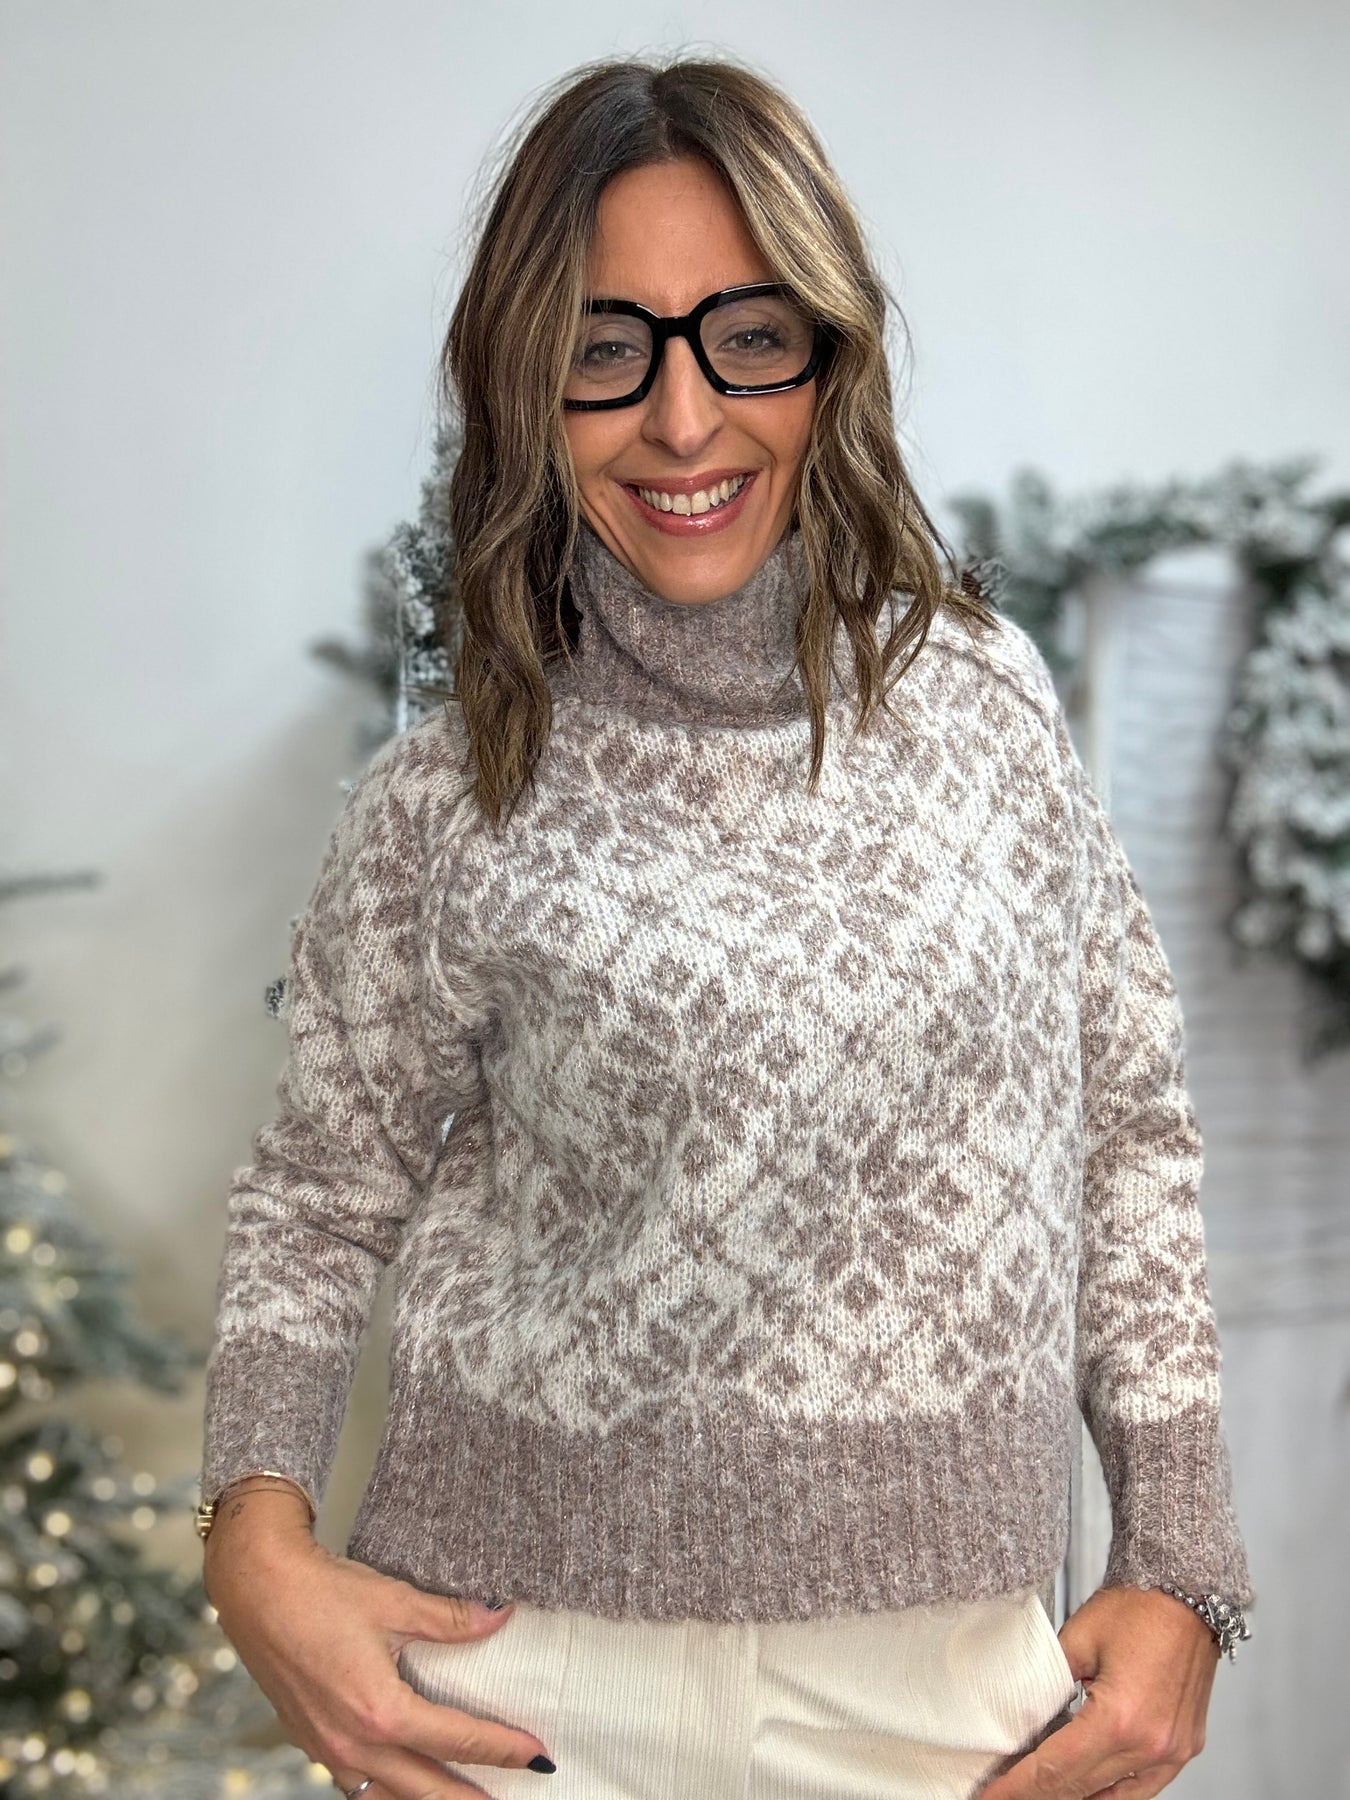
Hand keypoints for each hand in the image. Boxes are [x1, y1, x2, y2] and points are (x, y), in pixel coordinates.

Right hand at [204, 1496, 553, 1799]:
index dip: (503, 1748)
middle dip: (471, 1799)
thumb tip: (500, 1614)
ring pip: (388, 1799)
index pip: (458, 1741)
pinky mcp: (312, 1743)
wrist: (255, 1590)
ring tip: (462, 1798)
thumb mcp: (394, 1601)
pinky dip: (387, 1795)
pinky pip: (357, 1788)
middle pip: (427, 1791)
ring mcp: (329, 1751)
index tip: (537, 1753)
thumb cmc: (319, 1592)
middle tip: (513, 1799)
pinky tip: (402, 1787)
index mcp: (381, 1713)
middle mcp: (354, 1745)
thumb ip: (452, 1619)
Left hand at [976, 1585, 1219, 1799]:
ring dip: (1073, 1796)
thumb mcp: (1076, 1640)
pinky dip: (1110, 1792)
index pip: (1055, 1769)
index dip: (1016, 1787)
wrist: (1187, 1594)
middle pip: (1081, 1789)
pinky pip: (1142, 1789)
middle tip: (1006, 1792)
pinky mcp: (1183, 1749)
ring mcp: (1171, 1752)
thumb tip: (1022, 1713)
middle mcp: (1150, 1746)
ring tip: (1037, 1789)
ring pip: (1113, 1798)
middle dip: (1037, 1794)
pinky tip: (1085, 1789)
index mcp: (1119, 1719)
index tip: (990, 1797)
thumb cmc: (1139, 1608)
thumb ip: (1046, 1682)